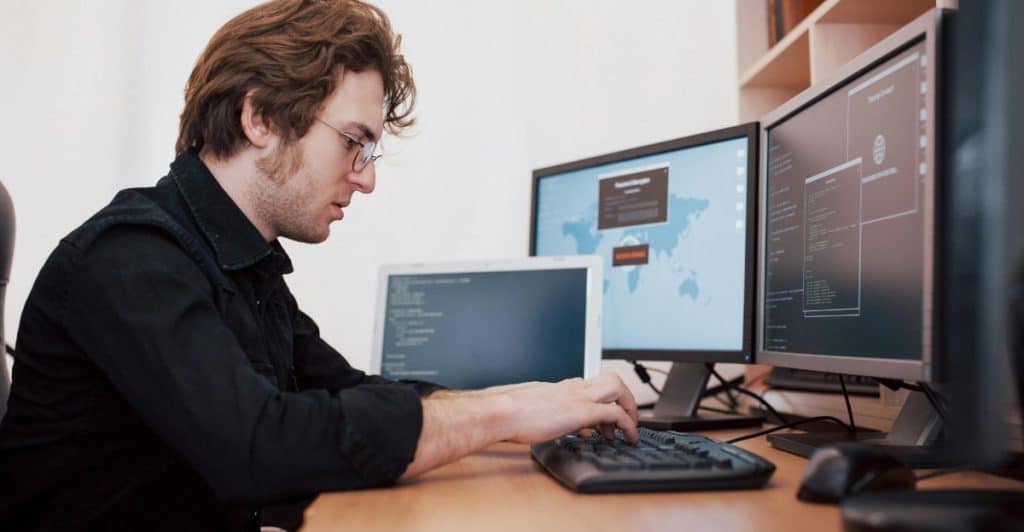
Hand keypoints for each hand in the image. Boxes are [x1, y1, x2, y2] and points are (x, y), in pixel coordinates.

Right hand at [500, 373, 638, 443]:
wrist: (503, 412)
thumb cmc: (509, 414)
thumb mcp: (532, 411)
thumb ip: (546, 414)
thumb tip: (553, 424)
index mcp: (560, 387)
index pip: (590, 386)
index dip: (601, 401)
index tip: (602, 422)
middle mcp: (573, 388)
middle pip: (611, 379)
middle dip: (624, 398)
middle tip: (626, 418)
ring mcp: (579, 397)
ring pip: (618, 388)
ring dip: (630, 406)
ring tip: (631, 428)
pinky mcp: (583, 411)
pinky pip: (615, 413)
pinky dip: (628, 424)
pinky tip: (629, 437)